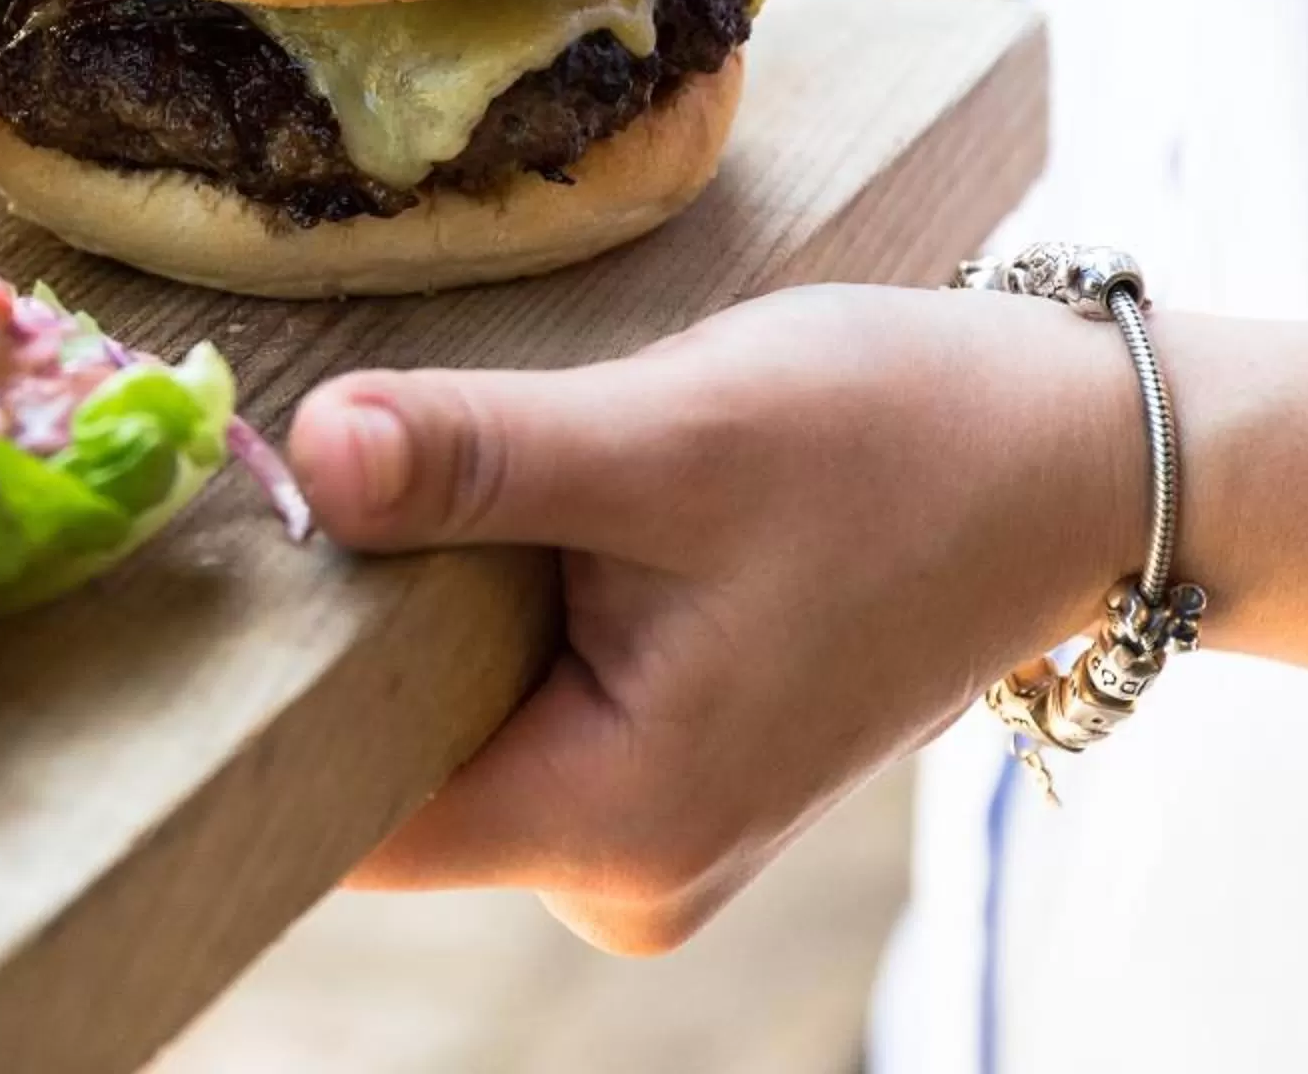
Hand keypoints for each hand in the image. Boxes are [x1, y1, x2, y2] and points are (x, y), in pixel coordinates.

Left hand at [286, 285, 1143, 953]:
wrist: (1082, 463)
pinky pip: (530, 711)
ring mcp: (659, 833)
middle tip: (327, 472)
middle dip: (355, 634)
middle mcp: (628, 873)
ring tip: (454, 478)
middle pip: (394, 768)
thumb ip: (480, 458)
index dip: (269, 690)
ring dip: (436, 614)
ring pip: (461, 730)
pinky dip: (507, 617)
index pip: (344, 813)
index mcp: (615, 825)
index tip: (225, 559)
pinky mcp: (681, 770)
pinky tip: (537, 518)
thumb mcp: (674, 435)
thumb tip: (310, 459)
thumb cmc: (900, 443)